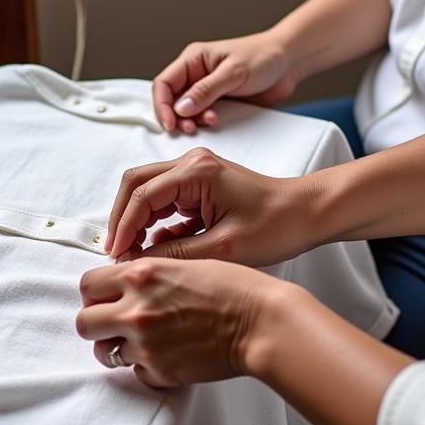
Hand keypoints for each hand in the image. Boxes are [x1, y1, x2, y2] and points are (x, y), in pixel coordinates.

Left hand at [76, 257, 291, 388]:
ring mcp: (146, 343)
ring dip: (118, 347)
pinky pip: (135, 373)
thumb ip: (148, 274)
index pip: (88, 284)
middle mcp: (136, 309)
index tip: (105, 297)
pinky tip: (167, 355)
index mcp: (141, 275)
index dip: (95, 292)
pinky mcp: (160, 371)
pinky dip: (146, 367)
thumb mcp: (184, 263)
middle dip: (96, 323)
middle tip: (113, 323)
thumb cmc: (234, 288)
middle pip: (84, 322)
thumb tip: (124, 284)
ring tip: (141, 342)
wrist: (262, 323)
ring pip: (104, 352)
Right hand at [104, 147, 316, 265]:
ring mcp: (194, 172)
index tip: (116, 254)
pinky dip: (155, 224)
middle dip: (122, 219)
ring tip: (132, 253)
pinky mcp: (198, 186)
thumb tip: (138, 261)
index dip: (124, 227)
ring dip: (136, 221)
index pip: (141, 195)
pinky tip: (156, 249)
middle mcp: (190, 163)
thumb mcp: (224, 248)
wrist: (307, 214)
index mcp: (196, 171)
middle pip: (135, 184)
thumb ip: (176, 254)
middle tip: (117, 252)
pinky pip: (165, 202)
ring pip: (146, 192)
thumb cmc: (277, 225)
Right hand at [153, 32, 296, 132]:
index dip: (162, 105)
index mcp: (193, 60)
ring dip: (191, 121)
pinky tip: (215, 122)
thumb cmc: (263, 57)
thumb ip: (206, 90)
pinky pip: (202, 116)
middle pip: (171, 100)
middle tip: (189, 129)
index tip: (170, 123)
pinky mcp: (218, 102)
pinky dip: (204, 123)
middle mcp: (195, 75)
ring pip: (185, 111)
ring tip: (207, 123)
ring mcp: (206, 90)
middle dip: (176, 116)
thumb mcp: (233, 72)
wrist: (289, 62)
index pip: (163, 83)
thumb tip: (180, 108)